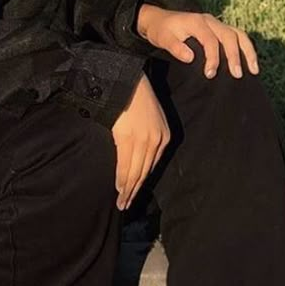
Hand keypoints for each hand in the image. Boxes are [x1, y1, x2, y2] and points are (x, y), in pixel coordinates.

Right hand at [111, 73, 169, 210]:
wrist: (127, 81)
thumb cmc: (136, 97)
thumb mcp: (150, 117)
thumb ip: (147, 136)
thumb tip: (135, 154)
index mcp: (164, 136)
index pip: (152, 165)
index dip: (143, 181)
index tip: (135, 191)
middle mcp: (157, 141)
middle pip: (145, 172)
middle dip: (135, 190)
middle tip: (127, 205)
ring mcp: (143, 140)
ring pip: (136, 172)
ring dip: (128, 189)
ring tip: (122, 202)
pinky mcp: (128, 138)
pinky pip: (125, 165)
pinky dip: (122, 179)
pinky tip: (119, 189)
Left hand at [138, 5, 259, 78]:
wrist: (160, 20)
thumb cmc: (161, 31)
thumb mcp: (163, 38)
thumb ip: (175, 47)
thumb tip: (190, 58)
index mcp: (197, 22)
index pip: (210, 40)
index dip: (213, 58)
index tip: (210, 74)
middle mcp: (210, 20)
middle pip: (230, 36)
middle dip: (235, 56)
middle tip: (237, 75)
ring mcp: (216, 24)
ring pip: (239, 34)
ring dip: (248, 51)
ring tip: (254, 70)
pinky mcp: (219, 29)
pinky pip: (237, 36)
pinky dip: (245, 49)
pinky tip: (250, 63)